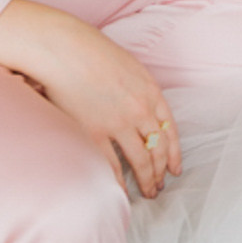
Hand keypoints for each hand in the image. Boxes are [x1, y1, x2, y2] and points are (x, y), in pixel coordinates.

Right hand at [0, 0, 182, 197]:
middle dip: (160, 172)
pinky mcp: (94, 132)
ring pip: (141, 161)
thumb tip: (141, 110)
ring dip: (146, 180)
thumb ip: (139, 90)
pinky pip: (112, 165)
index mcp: (151, 92)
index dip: (174, 153)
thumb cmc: (92, 52)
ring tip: (147, 193)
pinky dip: (118, 182)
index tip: (175, 169)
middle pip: (158, 149)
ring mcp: (119, 123)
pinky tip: (121, 192)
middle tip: (159, 187)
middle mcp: (140, 110)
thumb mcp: (129, 67)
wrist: (66, 49)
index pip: (171, 131)